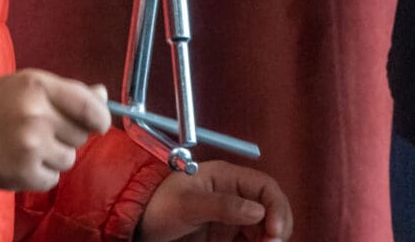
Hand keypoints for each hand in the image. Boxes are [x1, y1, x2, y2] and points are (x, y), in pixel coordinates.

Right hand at [0, 70, 110, 191]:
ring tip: (31, 145)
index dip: (100, 117)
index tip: (99, 123)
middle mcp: (36, 115)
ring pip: (69, 158)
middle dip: (68, 134)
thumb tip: (103, 96)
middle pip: (81, 134)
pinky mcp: (23, 173)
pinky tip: (23, 161)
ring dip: (55, 155)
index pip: (88, 106)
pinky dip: (42, 173)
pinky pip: (53, 178)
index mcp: (39, 86)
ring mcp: (30, 146)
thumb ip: (68, 91)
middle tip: (44, 129)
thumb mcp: (31, 85)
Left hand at [137, 160, 292, 241]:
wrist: (137, 224)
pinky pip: (249, 241)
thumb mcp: (186, 204)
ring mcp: (231, 218)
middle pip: (270, 211)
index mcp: (227, 178)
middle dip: (277, 229)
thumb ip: (221, 205)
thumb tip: (257, 210)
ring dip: (268, 240)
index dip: (277, 207)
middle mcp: (234, 196)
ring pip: (263, 230)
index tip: (275, 231)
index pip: (265, 188)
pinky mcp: (226, 236)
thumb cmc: (156, 204)